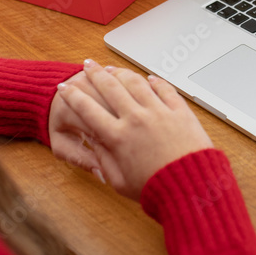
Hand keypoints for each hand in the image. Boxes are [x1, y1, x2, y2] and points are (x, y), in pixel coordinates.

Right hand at [56, 60, 213, 200]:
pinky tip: (148, 78)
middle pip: (109, 88)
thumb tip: (95, 146)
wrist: (191, 186)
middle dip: (94, 74)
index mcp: (118, 137)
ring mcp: (159, 112)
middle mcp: (136, 119)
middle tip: (87, 66)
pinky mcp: (179, 111)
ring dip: (120, 72)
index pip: (87, 109)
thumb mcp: (120, 182)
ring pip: (135, 83)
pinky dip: (154, 81)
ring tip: (112, 68)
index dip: (72, 97)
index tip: (64, 89)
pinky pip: (164, 88)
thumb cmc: (157, 188)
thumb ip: (104, 161)